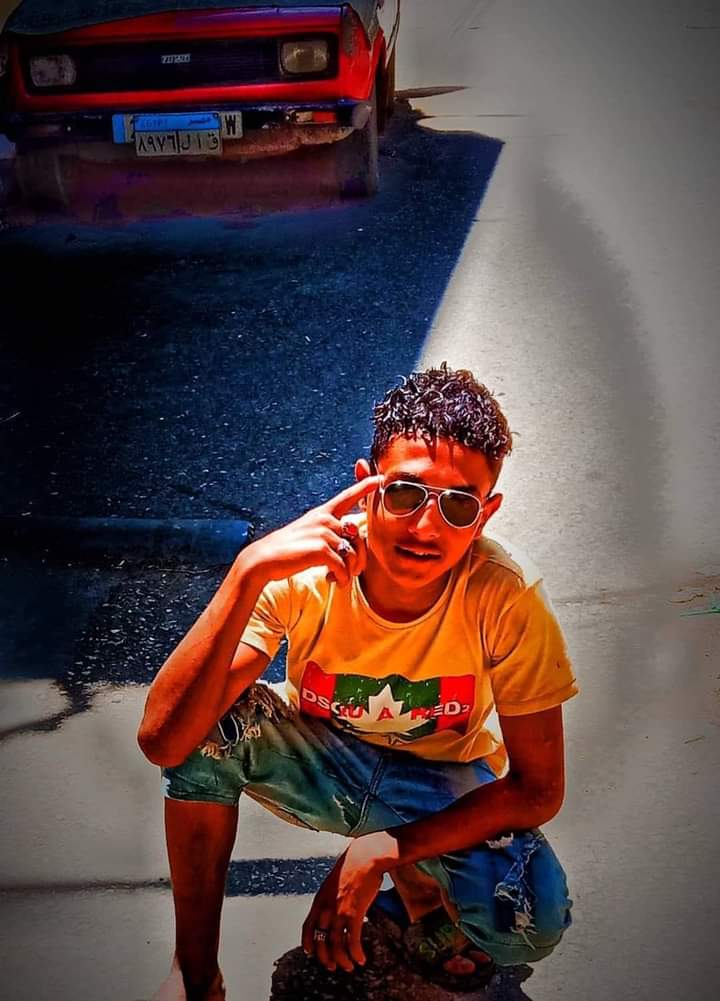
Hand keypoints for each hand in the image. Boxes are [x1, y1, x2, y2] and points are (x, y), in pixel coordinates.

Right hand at [246, 475, 381, 588]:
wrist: (264, 559)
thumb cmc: (288, 550)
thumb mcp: (308, 533)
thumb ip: (329, 533)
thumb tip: (350, 547)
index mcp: (322, 513)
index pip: (347, 496)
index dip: (364, 487)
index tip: (379, 478)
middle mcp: (325, 519)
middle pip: (359, 538)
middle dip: (359, 559)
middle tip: (351, 573)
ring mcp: (323, 532)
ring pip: (353, 555)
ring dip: (349, 572)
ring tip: (340, 579)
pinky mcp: (321, 549)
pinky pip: (343, 567)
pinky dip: (342, 578)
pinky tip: (333, 581)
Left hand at [301, 836, 386, 971]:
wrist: (364, 856)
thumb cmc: (353, 865)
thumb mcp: (335, 881)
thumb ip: (333, 895)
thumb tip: (338, 905)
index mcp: (319, 899)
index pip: (308, 927)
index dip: (308, 942)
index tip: (311, 952)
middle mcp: (326, 908)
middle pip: (320, 941)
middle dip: (326, 957)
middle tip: (332, 966)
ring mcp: (339, 912)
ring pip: (336, 945)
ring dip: (342, 960)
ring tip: (349, 966)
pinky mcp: (354, 914)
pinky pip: (352, 941)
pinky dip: (356, 953)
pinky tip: (361, 958)